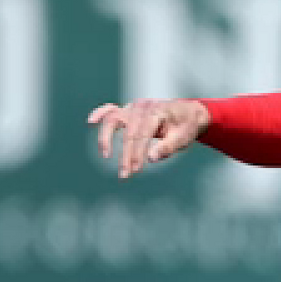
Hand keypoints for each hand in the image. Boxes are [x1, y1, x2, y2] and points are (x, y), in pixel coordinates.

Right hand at [87, 99, 211, 178]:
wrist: (189, 113)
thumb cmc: (186, 127)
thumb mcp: (184, 138)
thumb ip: (168, 147)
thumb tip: (150, 158)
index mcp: (158, 112)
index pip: (143, 134)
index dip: (137, 153)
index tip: (135, 170)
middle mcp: (143, 107)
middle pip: (129, 132)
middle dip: (126, 155)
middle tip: (125, 174)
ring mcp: (134, 107)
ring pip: (114, 119)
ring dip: (107, 137)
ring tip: (106, 155)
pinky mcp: (129, 110)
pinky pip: (111, 110)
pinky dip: (100, 114)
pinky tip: (91, 122)